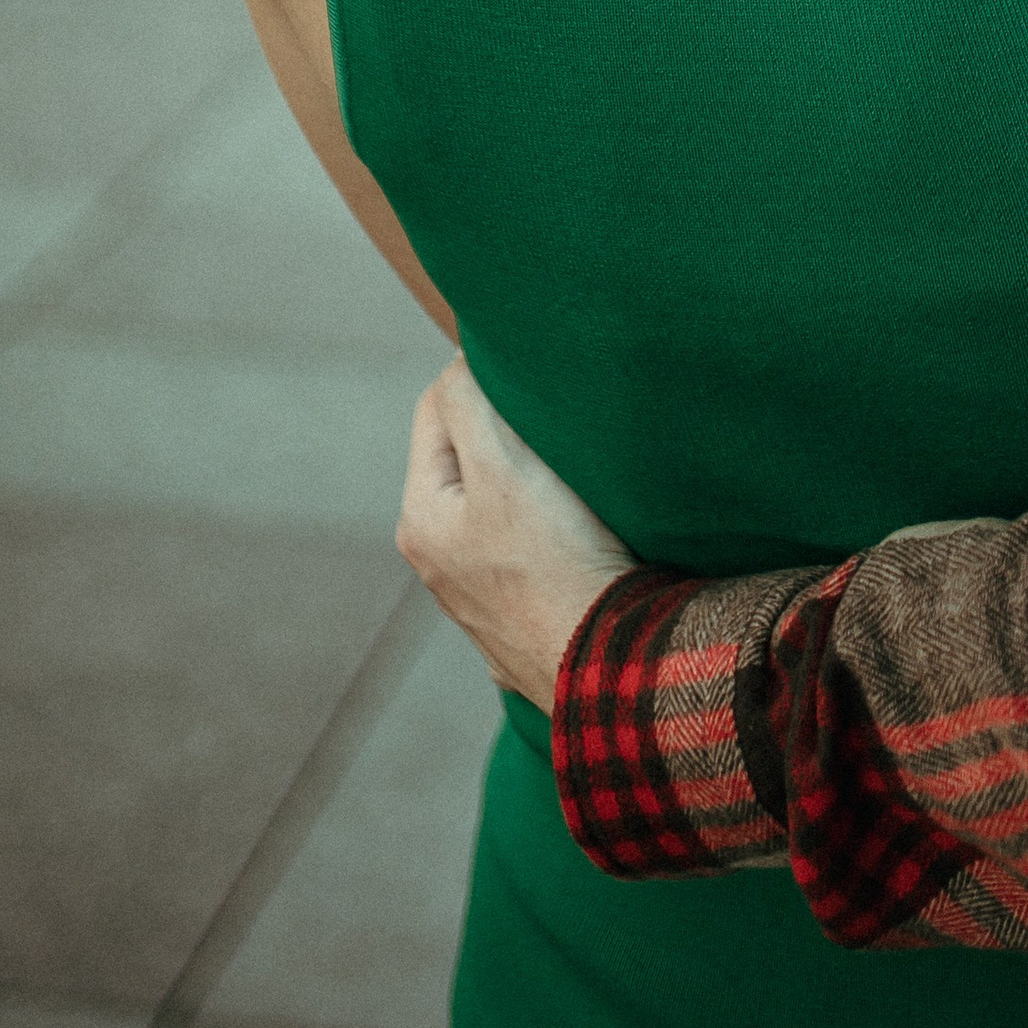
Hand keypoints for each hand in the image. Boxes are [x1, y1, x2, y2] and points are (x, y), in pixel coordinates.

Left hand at [398, 355, 633, 710]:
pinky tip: (584, 525)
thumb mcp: (505, 466)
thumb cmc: (555, 563)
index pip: (436, 408)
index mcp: (420, 517)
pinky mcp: (522, 614)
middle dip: (506, 428)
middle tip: (557, 417)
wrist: (607, 668)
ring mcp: (478, 592)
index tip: (532, 370)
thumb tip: (461, 359)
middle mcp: (436, 558)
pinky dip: (552, 521)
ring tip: (574, 470)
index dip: (481, 376)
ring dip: (531, 474)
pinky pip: (530, 542)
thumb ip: (471, 402)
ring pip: (499, 498)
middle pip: (466, 454)